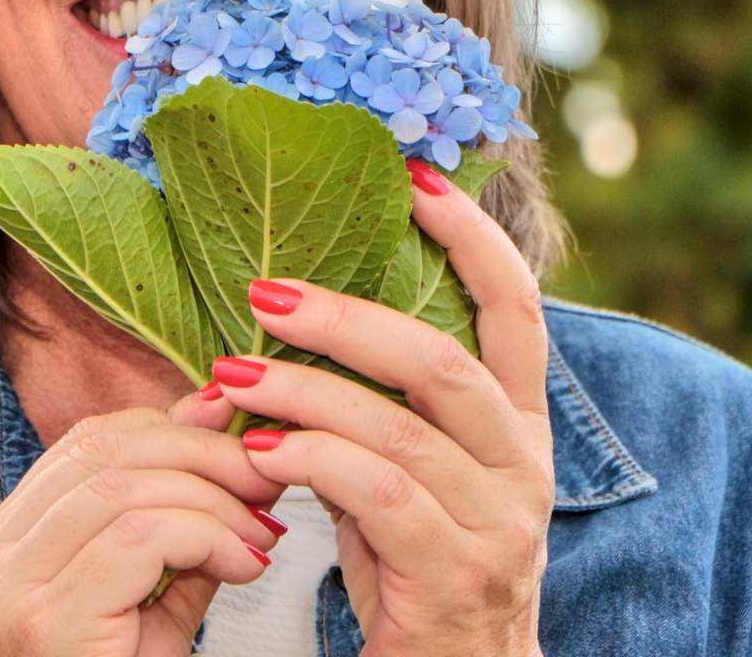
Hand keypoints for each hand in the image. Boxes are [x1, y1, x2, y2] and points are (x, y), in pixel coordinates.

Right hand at [0, 385, 288, 656]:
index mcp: (2, 548)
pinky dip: (206, 536)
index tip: (241, 441)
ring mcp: (4, 591)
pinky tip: (244, 566)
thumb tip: (230, 427)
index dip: (171, 430)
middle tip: (269, 479)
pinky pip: (136, 537)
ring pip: (122, 486)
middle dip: (201, 454)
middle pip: (103, 452)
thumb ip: (183, 525)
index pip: (88, 445)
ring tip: (263, 533)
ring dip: (213, 498)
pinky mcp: (42, 621)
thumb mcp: (153, 605)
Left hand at [205, 156, 553, 655]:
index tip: (413, 175)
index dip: (472, 236)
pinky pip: (378, 494)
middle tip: (264, 292)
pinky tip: (259, 452)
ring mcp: (499, 523)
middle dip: (347, 315)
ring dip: (302, 390)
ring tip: (229, 376)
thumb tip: (278, 321)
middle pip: (443, 359)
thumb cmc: (414, 567)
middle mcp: (522, 464)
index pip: (516, 308)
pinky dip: (312, 461)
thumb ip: (371, 403)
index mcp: (517, 424)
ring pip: (399, 426)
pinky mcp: (457, 576)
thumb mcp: (402, 470)